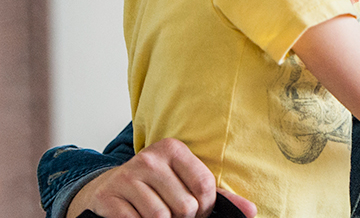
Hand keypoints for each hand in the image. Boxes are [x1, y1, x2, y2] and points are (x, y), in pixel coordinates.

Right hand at [66, 138, 256, 217]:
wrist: (109, 188)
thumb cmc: (156, 187)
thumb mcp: (187, 183)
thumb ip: (220, 196)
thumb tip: (250, 211)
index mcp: (173, 149)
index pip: (204, 186)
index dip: (205, 206)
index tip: (197, 209)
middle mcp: (149, 159)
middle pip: (185, 206)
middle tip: (174, 214)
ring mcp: (127, 177)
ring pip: (161, 217)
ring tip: (158, 215)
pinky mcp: (109, 197)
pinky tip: (137, 217)